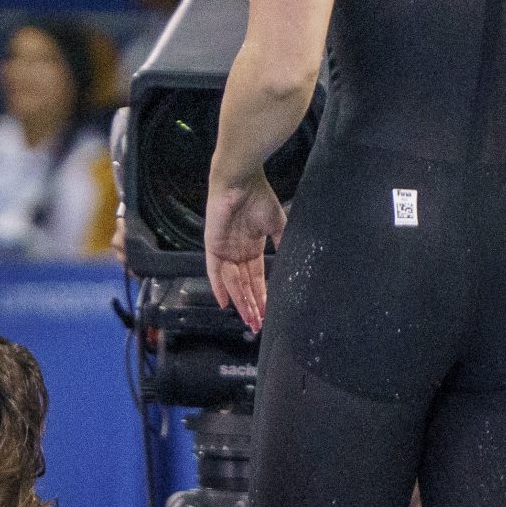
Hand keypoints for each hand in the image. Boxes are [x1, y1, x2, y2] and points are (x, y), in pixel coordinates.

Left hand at [204, 171, 282, 332]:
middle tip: (258, 325)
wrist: (241, 181)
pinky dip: (219, 287)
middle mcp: (237, 252)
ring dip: (241, 301)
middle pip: (244, 286)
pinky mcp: (213, 246)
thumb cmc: (259, 198)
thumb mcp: (277, 225)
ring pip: (232, 283)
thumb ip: (281, 244)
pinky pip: (214, 271)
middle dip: (251, 306)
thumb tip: (292, 264)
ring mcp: (225, 250)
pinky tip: (226, 303)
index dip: (262, 296)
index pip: (256, 278)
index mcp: (252, 248)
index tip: (268, 313)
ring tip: (250, 319)